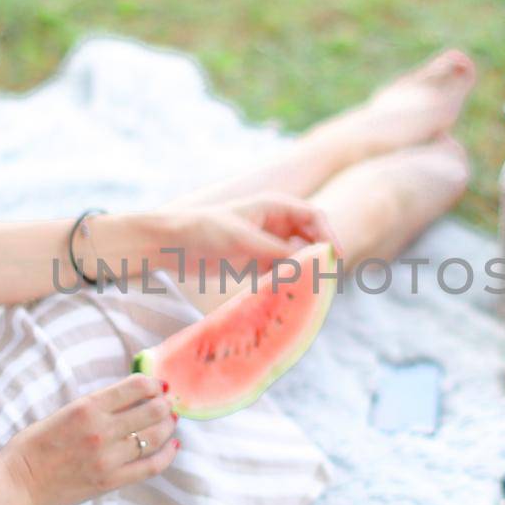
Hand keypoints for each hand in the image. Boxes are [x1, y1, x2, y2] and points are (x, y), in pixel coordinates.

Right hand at [5, 373, 179, 504]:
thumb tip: (130, 396)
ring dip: (168, 425)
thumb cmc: (34, 446)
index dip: (153, 383)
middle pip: (152, 410)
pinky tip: (173, 446)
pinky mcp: (111, 481)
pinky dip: (167, 455)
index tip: (159, 385)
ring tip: (170, 421)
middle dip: (165, 403)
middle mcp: (102, 430)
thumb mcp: (63, 412)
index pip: (135, 387)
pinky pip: (151, 466)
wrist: (18, 484)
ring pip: (155, 436)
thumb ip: (96, 405)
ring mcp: (109, 458)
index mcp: (87, 407)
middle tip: (168, 403)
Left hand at [155, 193, 342, 278]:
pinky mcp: (256, 263)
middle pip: (310, 239)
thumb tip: (306, 264)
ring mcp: (267, 244)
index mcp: (274, 206)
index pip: (314, 217)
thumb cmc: (204, 230)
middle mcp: (275, 224)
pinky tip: (288, 297)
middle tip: (325, 281)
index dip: (327, 235)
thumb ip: (274, 251)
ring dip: (303, 273)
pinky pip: (281, 273)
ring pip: (297, 259)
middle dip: (318, 257)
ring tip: (308, 293)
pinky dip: (287, 283)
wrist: (171, 244)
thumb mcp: (242, 239)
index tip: (333, 258)